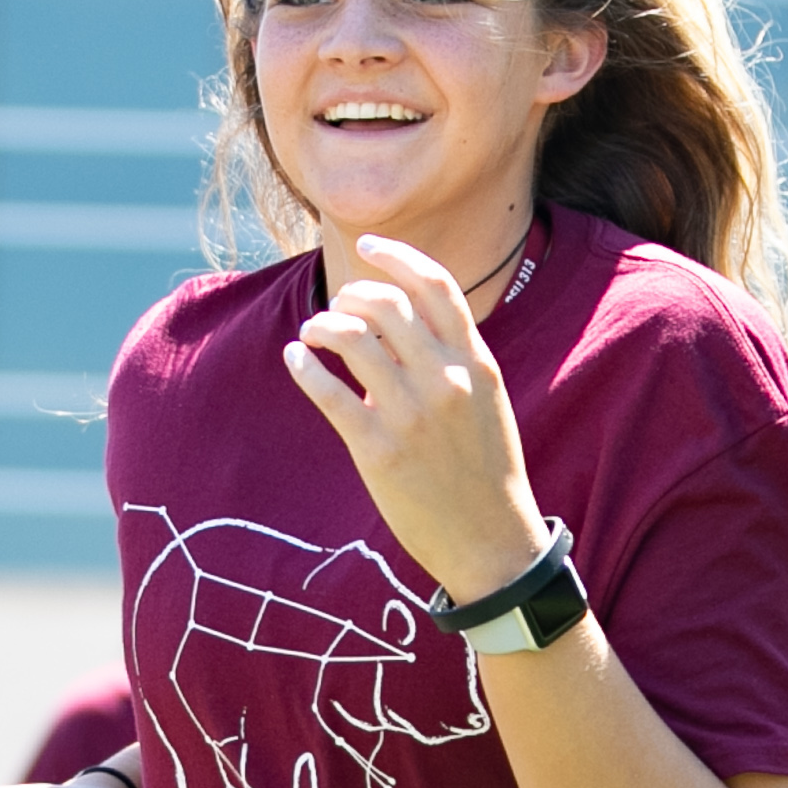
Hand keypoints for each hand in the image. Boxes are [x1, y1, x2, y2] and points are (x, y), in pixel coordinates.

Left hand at [283, 235, 549, 607]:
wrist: (491, 541)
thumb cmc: (486, 470)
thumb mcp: (486, 400)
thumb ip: (453, 357)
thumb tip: (402, 319)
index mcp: (476, 362)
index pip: (436, 285)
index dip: (396, 255)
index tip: (367, 245)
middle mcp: (445, 379)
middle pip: (385, 303)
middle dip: (350, 294)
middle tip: (337, 308)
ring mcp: (411, 413)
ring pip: (351, 336)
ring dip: (322, 325)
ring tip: (312, 334)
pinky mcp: (378, 449)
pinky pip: (327, 390)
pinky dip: (304, 365)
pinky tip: (296, 358)